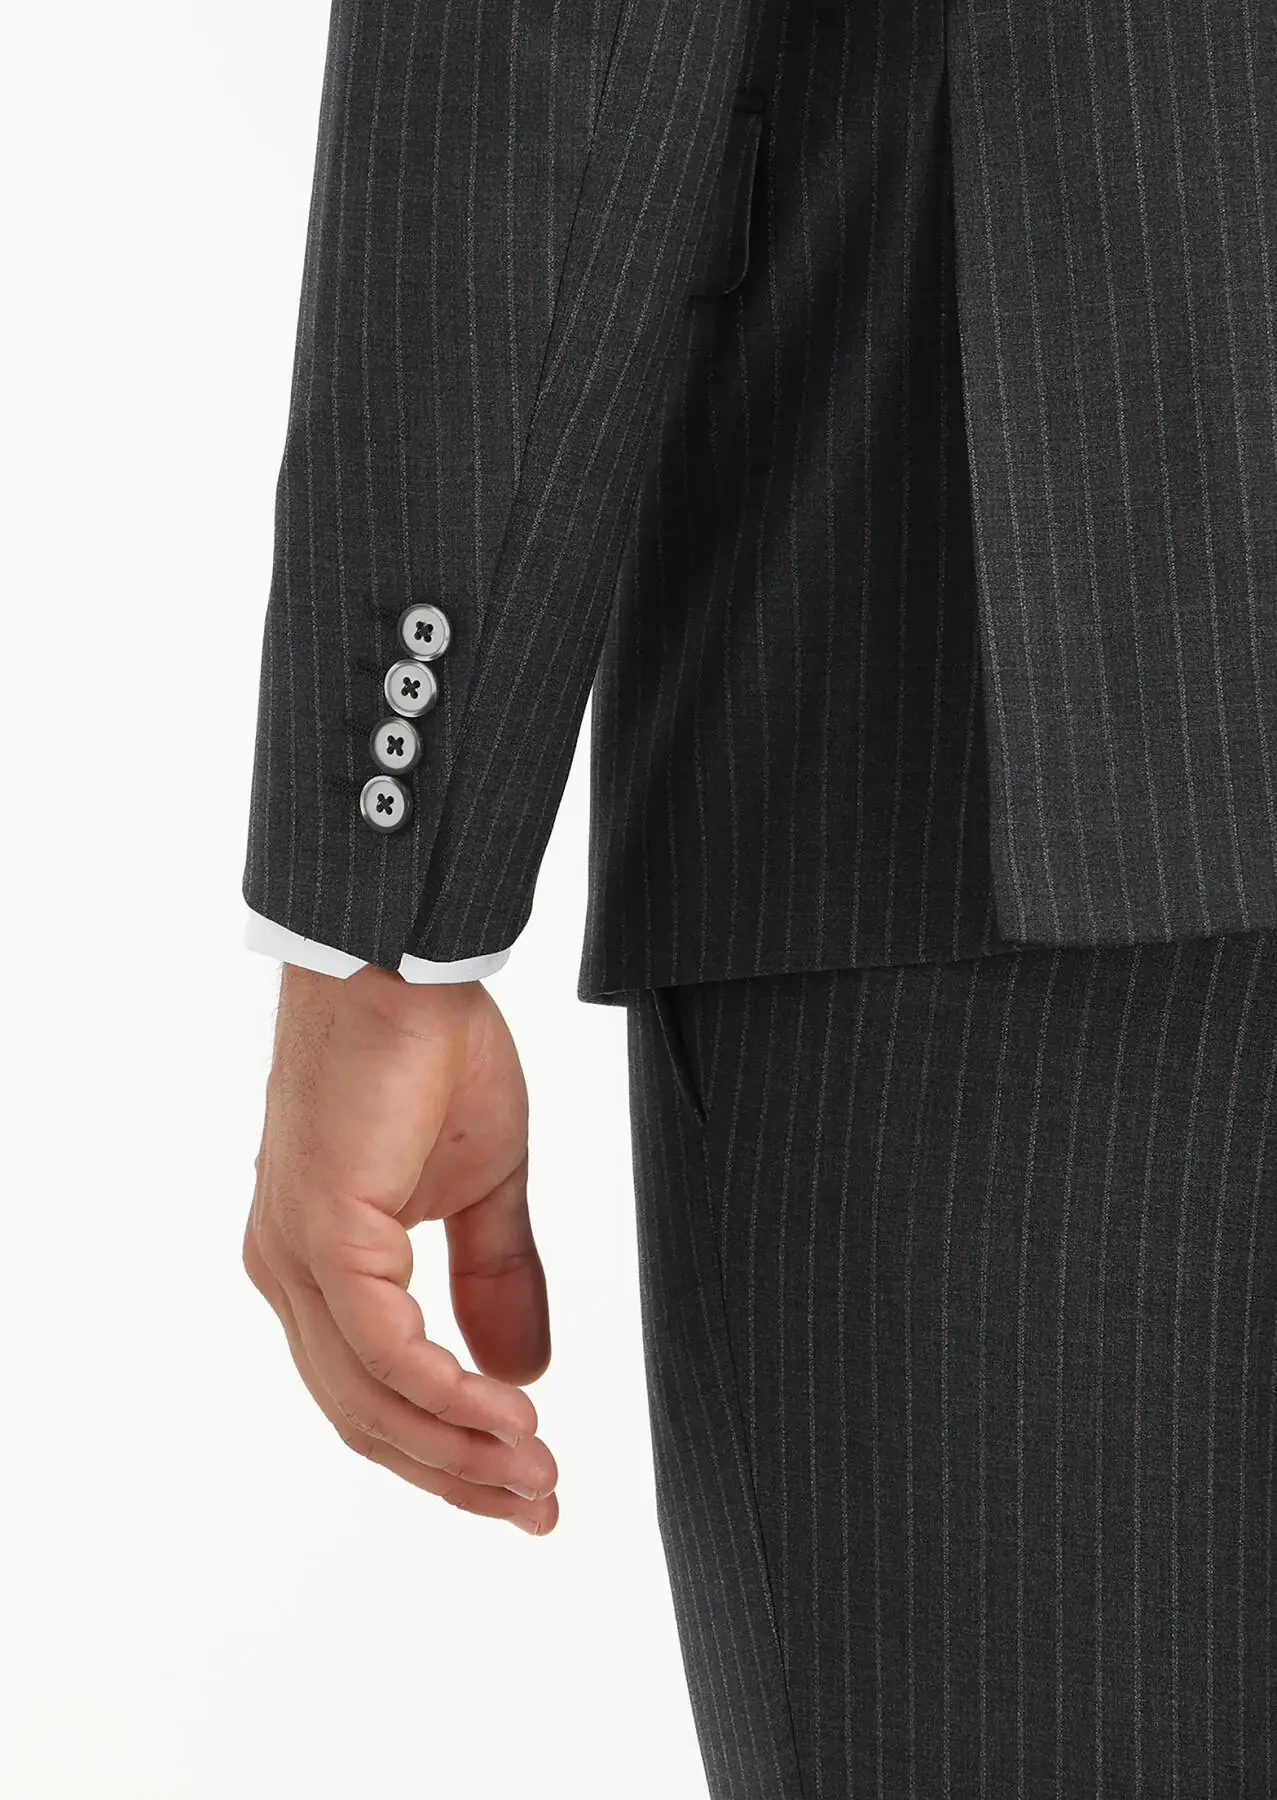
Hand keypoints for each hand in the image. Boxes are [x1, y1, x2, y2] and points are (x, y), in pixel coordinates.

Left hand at [243, 963, 557, 1534]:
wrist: (403, 962)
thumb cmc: (435, 1053)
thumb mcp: (487, 1186)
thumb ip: (495, 1277)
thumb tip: (521, 1376)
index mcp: (322, 1265)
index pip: (375, 1393)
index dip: (448, 1450)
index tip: (528, 1484)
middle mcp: (291, 1274)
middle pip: (367, 1419)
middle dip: (457, 1475)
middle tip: (541, 1507)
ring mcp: (297, 1258)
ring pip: (372, 1401)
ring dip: (460, 1451)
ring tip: (539, 1475)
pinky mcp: (323, 1234)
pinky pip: (385, 1350)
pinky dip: (448, 1395)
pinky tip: (512, 1415)